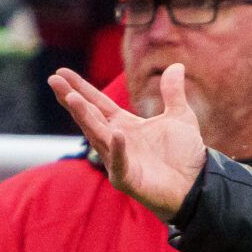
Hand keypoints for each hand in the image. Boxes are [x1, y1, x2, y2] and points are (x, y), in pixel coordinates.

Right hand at [48, 64, 205, 221]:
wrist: (198, 185)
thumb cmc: (184, 155)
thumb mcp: (180, 117)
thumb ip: (173, 93)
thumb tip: (177, 66)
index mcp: (125, 125)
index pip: (98, 103)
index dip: (81, 88)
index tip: (60, 72)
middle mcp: (116, 140)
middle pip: (90, 116)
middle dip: (72, 99)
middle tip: (53, 80)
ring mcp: (118, 160)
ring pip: (98, 136)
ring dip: (85, 118)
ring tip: (71, 98)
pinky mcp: (127, 179)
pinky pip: (120, 163)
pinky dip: (118, 149)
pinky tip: (116, 133)